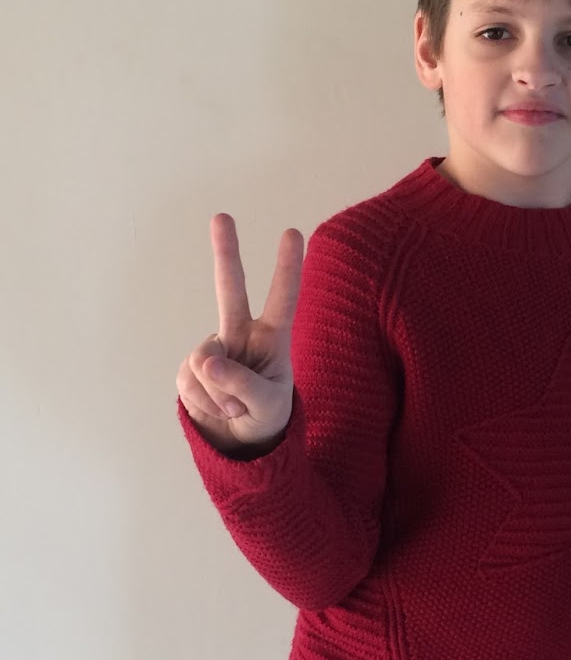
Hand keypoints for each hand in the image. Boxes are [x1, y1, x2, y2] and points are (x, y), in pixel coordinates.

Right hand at [176, 214, 303, 451]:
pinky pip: (189, 382)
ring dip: (218, 394)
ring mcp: (213, 349)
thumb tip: (206, 362)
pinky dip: (204, 403)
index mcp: (272, 339)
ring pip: (204, 361)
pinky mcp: (189, 369)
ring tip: (235, 409)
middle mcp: (241, 335)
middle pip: (230, 290)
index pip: (283, 300)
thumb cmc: (266, 417)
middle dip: (225, 253)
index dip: (287, 268)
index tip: (293, 232)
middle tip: (222, 216)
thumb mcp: (267, 406)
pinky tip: (217, 411)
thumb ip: (241, 385)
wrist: (240, 443)